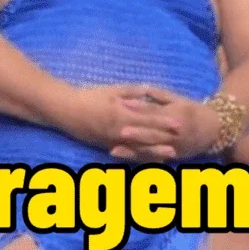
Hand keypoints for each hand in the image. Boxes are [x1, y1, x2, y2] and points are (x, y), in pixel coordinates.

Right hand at [60, 85, 181, 160]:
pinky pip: (127, 154)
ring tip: (170, 155)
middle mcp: (119, 130)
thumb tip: (149, 92)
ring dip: (155, 152)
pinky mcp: (106, 146)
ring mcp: (112, 141)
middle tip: (181, 142)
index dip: (164, 122)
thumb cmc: (89, 96)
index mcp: (121, 113)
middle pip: (145, 136)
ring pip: (138, 149)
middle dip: (164, 139)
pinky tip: (149, 159)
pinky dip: (139, 157)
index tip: (179, 124)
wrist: (67, 110)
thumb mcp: (112, 89)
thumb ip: (132, 92)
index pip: (147, 119)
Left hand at [110, 90, 220, 160]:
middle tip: (119, 131)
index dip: (139, 107)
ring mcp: (174, 147)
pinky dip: (139, 160)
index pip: (154, 111)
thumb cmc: (192, 110)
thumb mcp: (178, 98)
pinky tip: (125, 160)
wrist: (215, 129)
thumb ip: (159, 95)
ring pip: (151, 150)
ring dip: (132, 151)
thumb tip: (141, 88)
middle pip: (152, 133)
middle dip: (136, 133)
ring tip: (114, 150)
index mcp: (175, 114)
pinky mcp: (172, 157)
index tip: (123, 104)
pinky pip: (154, 160)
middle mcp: (174, 133)